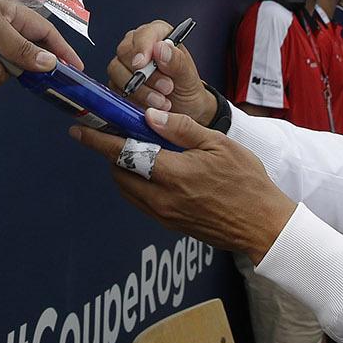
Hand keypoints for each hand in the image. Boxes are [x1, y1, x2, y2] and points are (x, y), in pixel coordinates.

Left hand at [68, 107, 295, 261]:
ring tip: (136, 149)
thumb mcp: (219, 145)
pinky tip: (153, 170)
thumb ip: (182, 129)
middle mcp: (162, 199)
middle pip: (118, 173)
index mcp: (173, 174)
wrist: (263, 226)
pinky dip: (137, 184)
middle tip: (116, 132)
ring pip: (127, 189)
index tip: (79, 130)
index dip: (97, 141)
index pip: (123, 154)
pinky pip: (141, 201)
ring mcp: (165, 215)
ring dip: (123, 170)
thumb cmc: (247, 182)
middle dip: (111, 153)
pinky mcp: (170, 225)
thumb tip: (149, 116)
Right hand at [106, 20, 216, 122]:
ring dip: (138, 89)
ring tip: (161, 101)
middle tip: (165, 88)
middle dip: (143, 74)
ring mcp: (126, 64)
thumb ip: (177, 61)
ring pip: (116, 70)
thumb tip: (160, 48)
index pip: (145, 33)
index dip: (142, 47)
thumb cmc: (186, 88)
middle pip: (125, 51)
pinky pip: (115, 88)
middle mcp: (139, 46)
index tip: (142, 64)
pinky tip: (149, 105)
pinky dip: (132, 99)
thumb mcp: (188, 77)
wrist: (183, 111)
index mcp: (158, 35)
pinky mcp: (118, 83)